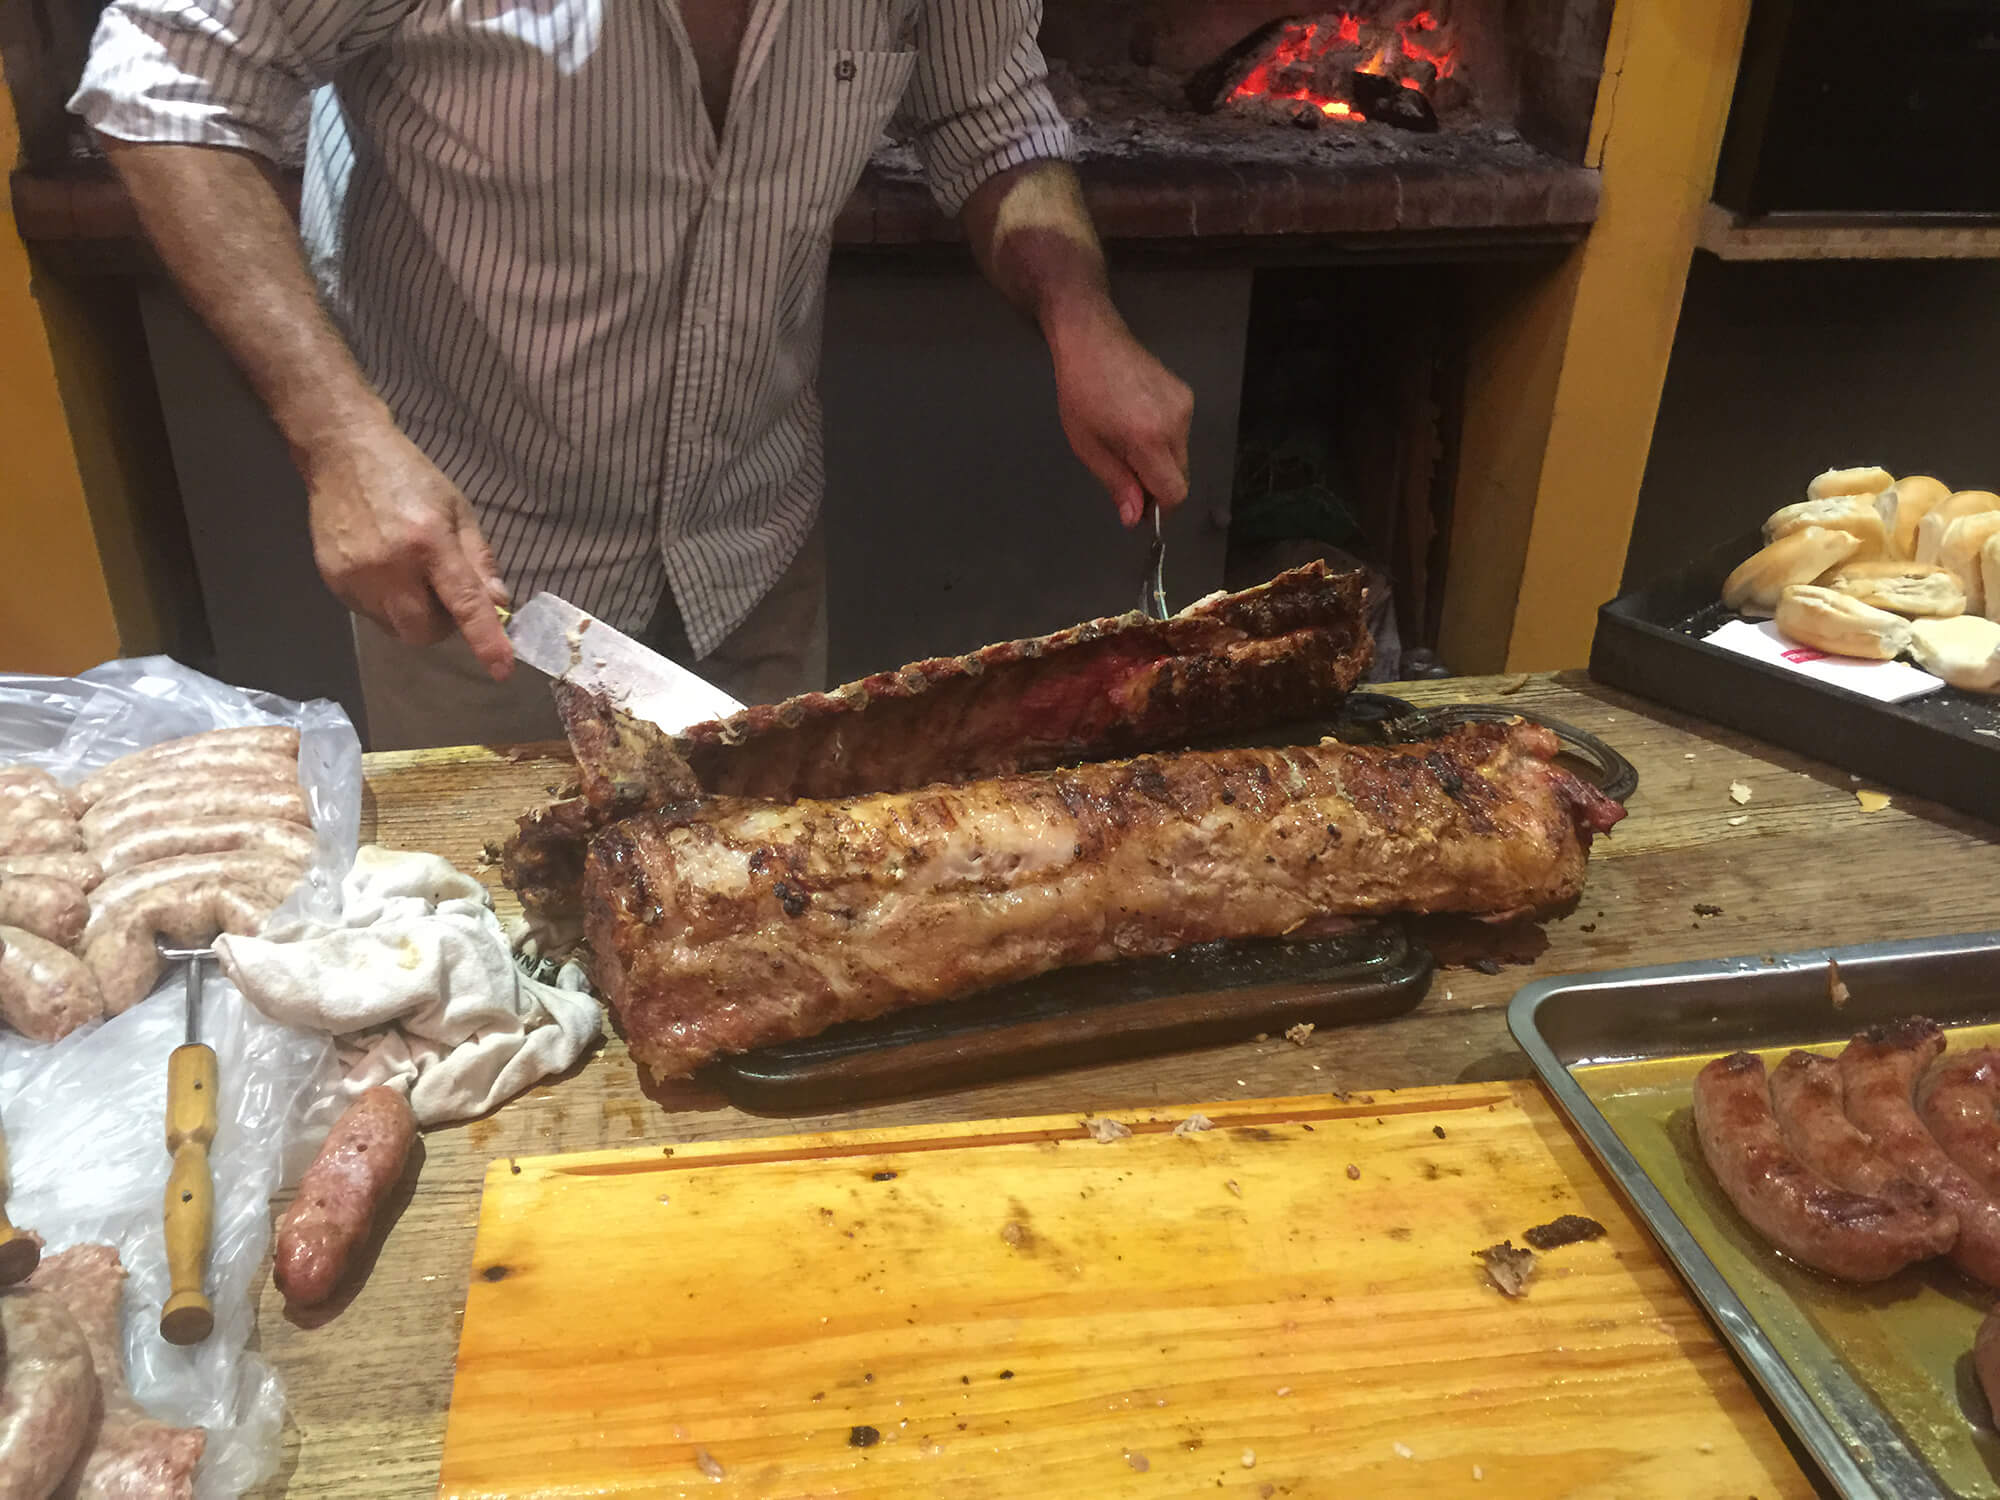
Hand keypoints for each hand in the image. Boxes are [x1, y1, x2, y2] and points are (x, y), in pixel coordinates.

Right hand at [301, 415, 514, 678]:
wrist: (343, 453)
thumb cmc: (409, 478)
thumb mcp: (458, 509)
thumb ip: (479, 559)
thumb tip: (499, 604)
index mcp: (429, 542)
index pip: (463, 603)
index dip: (485, 639)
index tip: (501, 668)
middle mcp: (390, 565)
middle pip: (422, 632)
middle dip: (440, 625)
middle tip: (441, 594)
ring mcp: (356, 575)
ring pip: (395, 628)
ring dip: (411, 614)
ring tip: (409, 575)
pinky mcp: (333, 580)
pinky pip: (369, 615)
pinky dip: (386, 603)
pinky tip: (383, 569)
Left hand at [1049, 301, 1193, 528]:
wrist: (1092, 339)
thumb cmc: (1080, 393)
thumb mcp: (1088, 446)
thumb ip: (1117, 484)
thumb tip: (1135, 518)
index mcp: (1149, 438)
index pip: (1174, 492)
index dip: (1159, 510)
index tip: (1140, 510)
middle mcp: (1176, 423)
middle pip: (1180, 477)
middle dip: (1157, 486)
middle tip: (1126, 475)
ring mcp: (1185, 406)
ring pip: (1181, 456)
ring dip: (1159, 462)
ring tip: (1126, 440)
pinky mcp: (1186, 395)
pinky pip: (1181, 434)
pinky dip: (1164, 440)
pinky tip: (1138, 422)